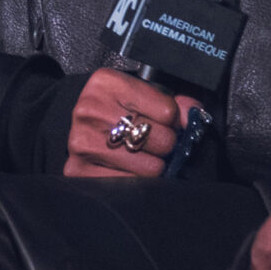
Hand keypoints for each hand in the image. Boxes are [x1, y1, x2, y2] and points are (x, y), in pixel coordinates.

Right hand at [63, 67, 200, 177]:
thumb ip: (171, 101)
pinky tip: (130, 168)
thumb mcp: (140, 93)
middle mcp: (91, 110)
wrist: (77, 124)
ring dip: (153, 164)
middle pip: (161, 139)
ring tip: (142, 154)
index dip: (173, 118)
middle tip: (154, 140)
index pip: (167, 111)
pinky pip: (132, 186)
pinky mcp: (79, 171)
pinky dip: (137, 181)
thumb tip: (193, 116)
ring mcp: (83, 142)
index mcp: (107, 83)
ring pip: (151, 167)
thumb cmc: (113, 108)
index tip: (165, 120)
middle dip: (165, 143)